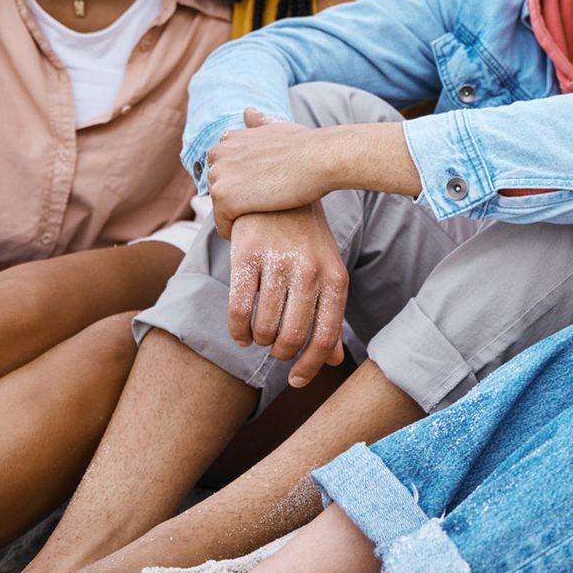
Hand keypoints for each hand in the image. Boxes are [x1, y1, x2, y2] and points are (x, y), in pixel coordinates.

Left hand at [207, 109, 333, 235]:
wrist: (320, 159)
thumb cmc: (307, 145)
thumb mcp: (278, 127)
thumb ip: (259, 123)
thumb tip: (248, 111)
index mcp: (229, 139)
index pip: (222, 168)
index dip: (240, 182)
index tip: (256, 193)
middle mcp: (218, 154)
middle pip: (218, 187)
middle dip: (234, 200)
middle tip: (258, 211)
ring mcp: (220, 176)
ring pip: (218, 206)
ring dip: (233, 217)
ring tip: (254, 224)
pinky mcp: (225, 199)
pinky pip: (221, 223)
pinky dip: (231, 231)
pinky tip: (248, 234)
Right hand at [226, 203, 348, 387]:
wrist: (280, 191)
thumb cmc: (307, 241)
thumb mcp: (327, 273)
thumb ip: (329, 316)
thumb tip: (332, 361)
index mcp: (335, 278)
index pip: (326, 336)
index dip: (310, 366)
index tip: (296, 381)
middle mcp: (309, 271)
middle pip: (293, 336)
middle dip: (281, 353)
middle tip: (275, 349)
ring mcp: (277, 263)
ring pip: (264, 327)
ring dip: (259, 341)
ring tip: (259, 335)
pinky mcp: (246, 256)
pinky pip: (238, 309)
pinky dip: (237, 331)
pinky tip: (240, 334)